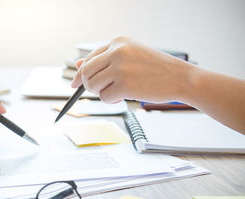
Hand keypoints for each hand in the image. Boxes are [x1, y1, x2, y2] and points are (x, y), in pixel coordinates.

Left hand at [71, 36, 194, 103]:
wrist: (181, 77)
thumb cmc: (155, 68)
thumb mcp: (129, 57)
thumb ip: (103, 59)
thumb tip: (78, 64)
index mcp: (118, 41)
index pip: (89, 58)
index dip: (80, 73)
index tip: (75, 84)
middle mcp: (117, 51)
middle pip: (86, 73)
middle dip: (89, 85)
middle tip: (101, 90)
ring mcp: (120, 68)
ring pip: (92, 86)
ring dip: (101, 93)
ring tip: (117, 91)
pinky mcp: (125, 85)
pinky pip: (104, 97)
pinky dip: (111, 101)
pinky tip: (124, 96)